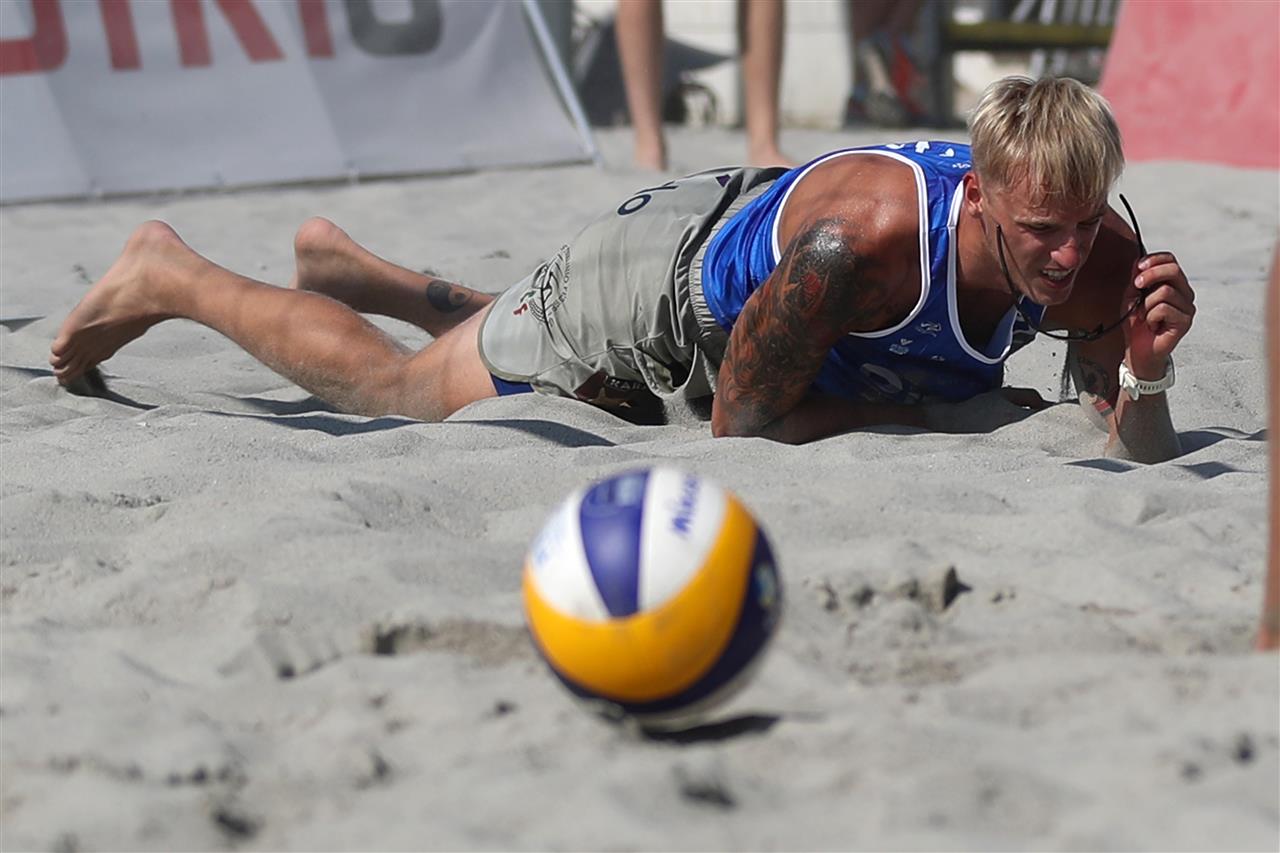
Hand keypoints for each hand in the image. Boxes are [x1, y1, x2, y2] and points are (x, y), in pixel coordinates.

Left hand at [1123, 251, 1194, 377]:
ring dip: (1146, 304)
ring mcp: (1187, 307)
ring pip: (1165, 291)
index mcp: (1173, 283)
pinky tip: (1152, 325)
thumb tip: (1138, 262)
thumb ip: (1136, 279)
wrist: (1138, 349)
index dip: (1154, 259)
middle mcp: (1184, 293)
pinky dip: (1151, 316)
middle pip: (1173, 270)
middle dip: (1151, 275)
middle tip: (1136, 286)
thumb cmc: (1137, 323)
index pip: (1171, 260)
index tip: (1138, 266)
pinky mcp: (1185, 321)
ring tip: (1146, 316)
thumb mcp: (1131, 297)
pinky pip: (1163, 308)